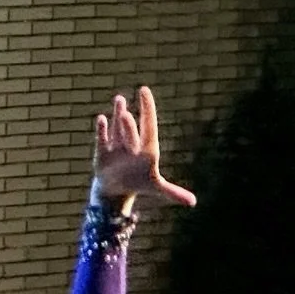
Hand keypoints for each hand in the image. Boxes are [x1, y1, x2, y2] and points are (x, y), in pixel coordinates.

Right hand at [90, 87, 194, 207]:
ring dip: (117, 115)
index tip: (144, 91)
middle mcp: (132, 143)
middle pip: (131, 130)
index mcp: (147, 147)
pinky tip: (101, 119)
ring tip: (119, 100)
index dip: (148, 108)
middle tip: (126, 110)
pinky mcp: (103, 153)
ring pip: (118, 129)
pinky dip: (101, 131)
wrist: (118, 189)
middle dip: (129, 123)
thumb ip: (173, 192)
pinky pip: (102, 140)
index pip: (148, 125)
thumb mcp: (157, 188)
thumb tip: (193, 202)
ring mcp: (117, 146)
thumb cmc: (139, 184)